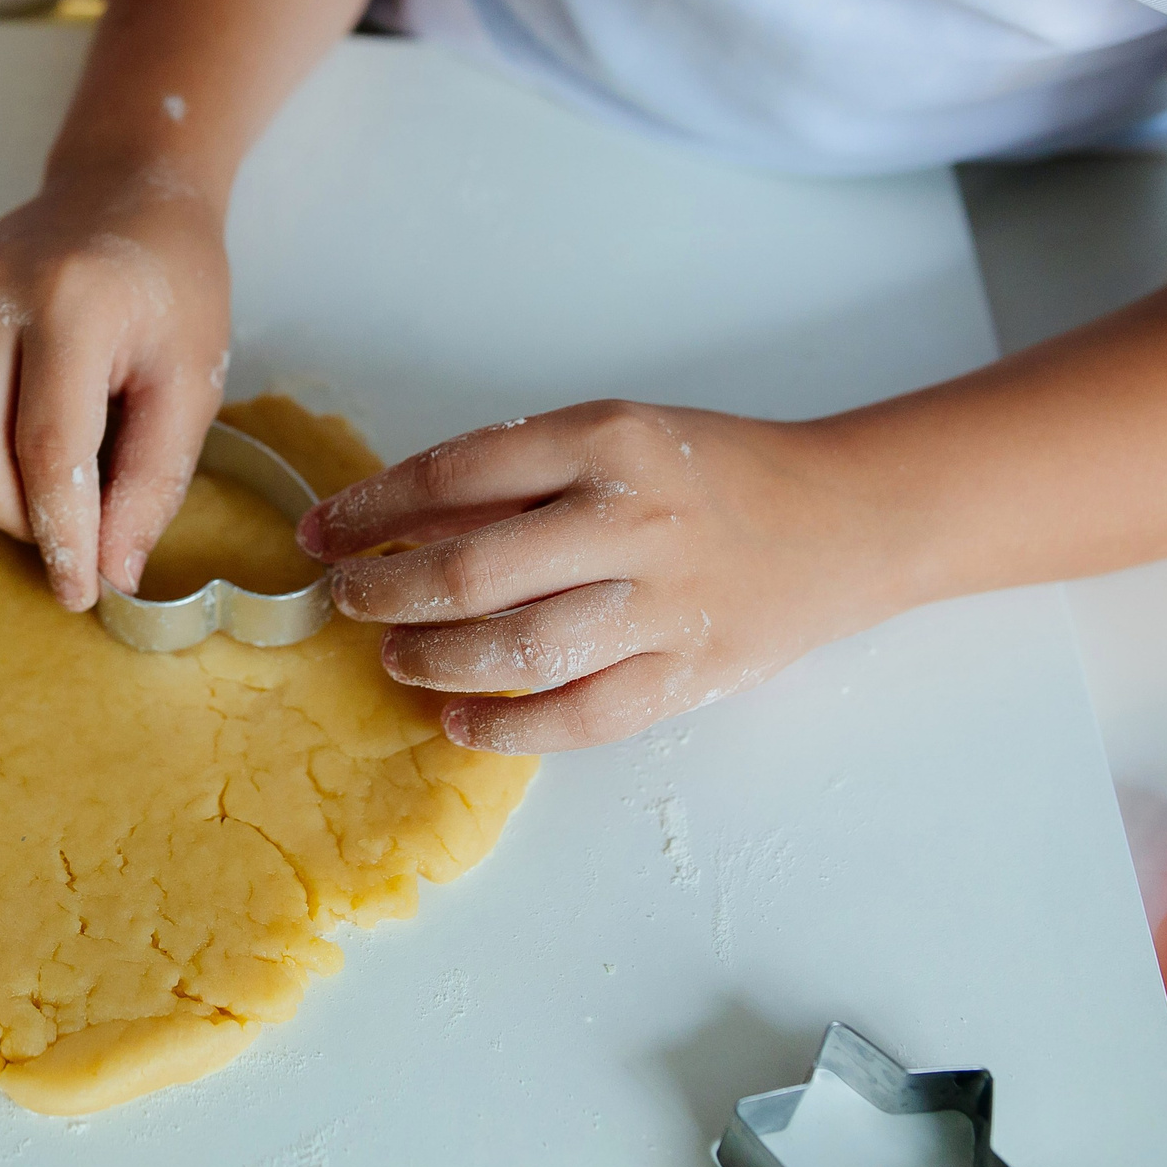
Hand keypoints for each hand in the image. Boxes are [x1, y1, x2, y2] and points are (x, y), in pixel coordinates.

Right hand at [0, 162, 230, 610]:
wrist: (123, 190)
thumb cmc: (172, 285)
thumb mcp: (194, 380)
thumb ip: (153, 479)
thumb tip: (112, 572)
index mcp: (73, 304)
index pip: (49, 451)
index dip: (63, 537)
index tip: (82, 592)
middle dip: (22, 521)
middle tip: (75, 531)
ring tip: (49, 480)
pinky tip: (16, 436)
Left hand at [298, 402, 901, 752]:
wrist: (845, 517)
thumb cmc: (709, 471)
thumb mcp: (609, 438)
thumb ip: (511, 479)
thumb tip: (394, 522)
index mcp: (605, 441)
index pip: (455, 474)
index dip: (371, 508)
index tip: (321, 531)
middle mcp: (633, 519)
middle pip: (473, 570)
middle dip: (387, 591)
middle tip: (349, 601)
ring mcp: (665, 603)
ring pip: (519, 649)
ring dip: (435, 658)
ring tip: (395, 657)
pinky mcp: (691, 673)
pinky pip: (583, 716)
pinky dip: (509, 728)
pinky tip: (458, 720)